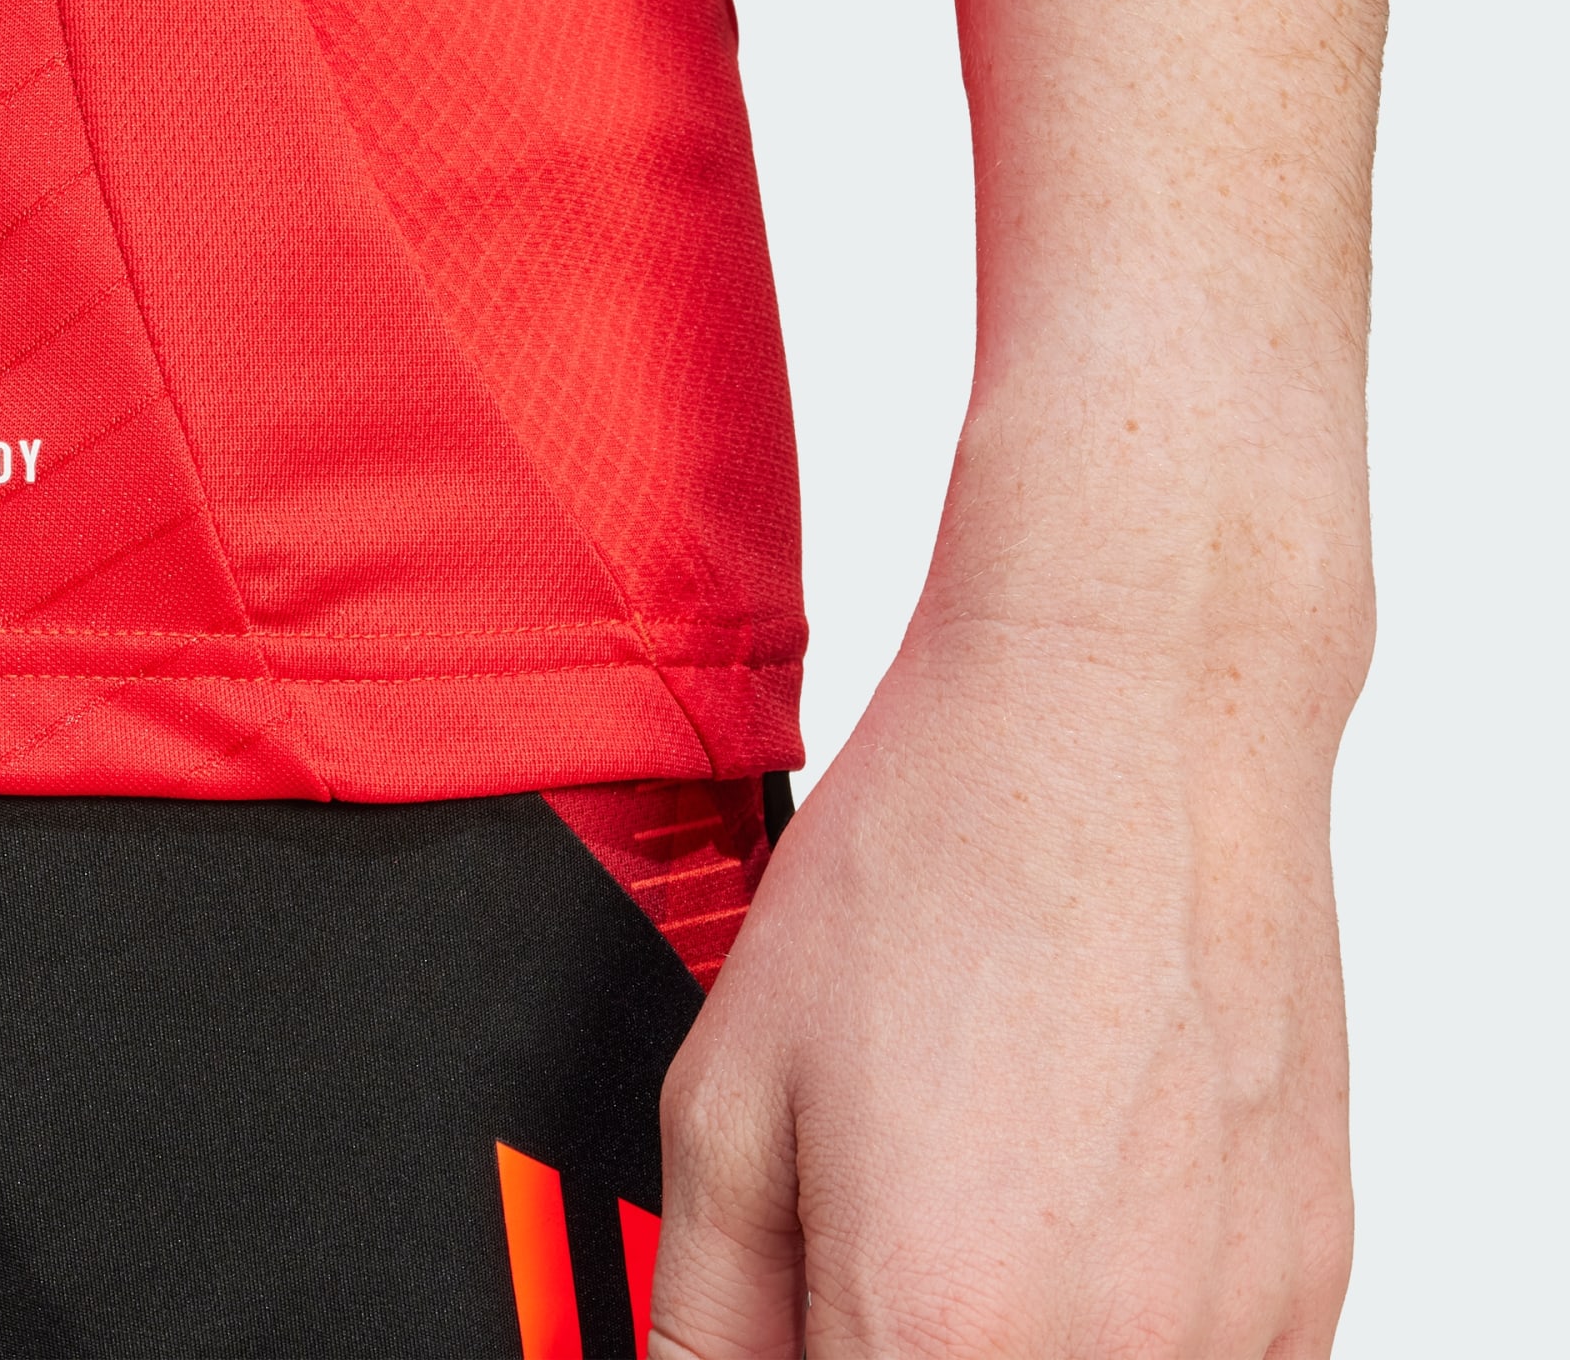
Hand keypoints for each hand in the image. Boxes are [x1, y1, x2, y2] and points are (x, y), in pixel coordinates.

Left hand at [650, 622, 1356, 1358]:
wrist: (1118, 720)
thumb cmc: (934, 860)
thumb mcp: (733, 1084)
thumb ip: (705, 1307)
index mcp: (937, 1328)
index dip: (805, 1358)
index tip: (805, 1308)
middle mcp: (1108, 1357)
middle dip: (888, 1339)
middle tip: (876, 1221)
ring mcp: (1230, 1328)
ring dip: (1015, 1333)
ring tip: (984, 1175)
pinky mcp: (1311, 1276)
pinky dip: (1123, 1319)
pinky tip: (1080, 1181)